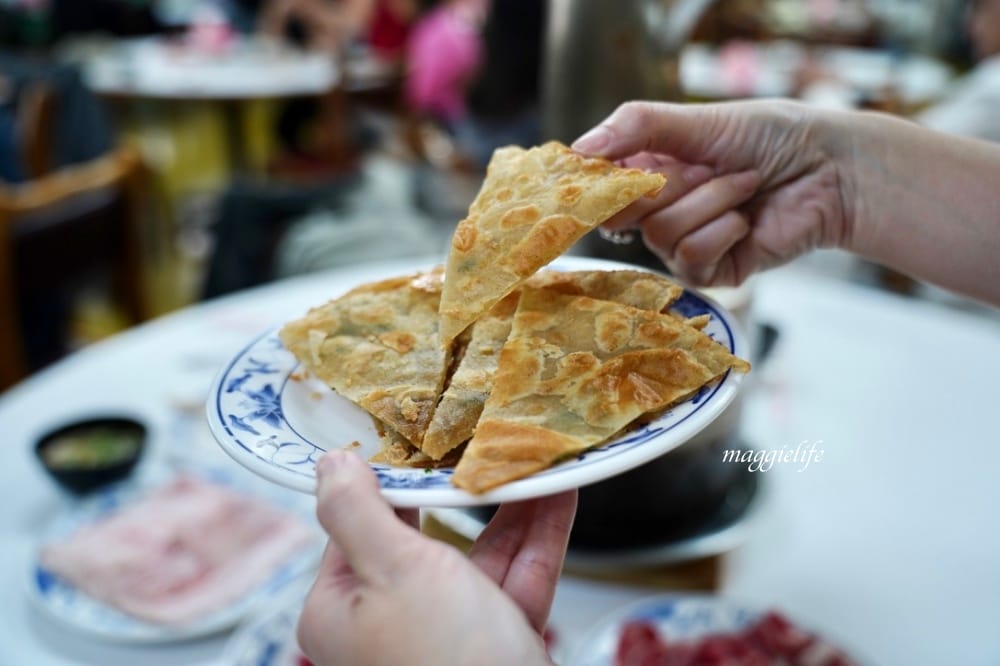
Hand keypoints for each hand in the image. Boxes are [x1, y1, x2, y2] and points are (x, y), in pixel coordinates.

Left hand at [297, 450, 576, 665]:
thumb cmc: (444, 662)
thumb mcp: (394, 572)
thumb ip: (359, 511)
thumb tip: (328, 462)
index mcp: (343, 606)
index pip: (361, 521)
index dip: (393, 474)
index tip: (420, 426)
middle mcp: (390, 618)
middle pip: (426, 533)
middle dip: (462, 485)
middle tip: (484, 429)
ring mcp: (447, 631)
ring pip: (480, 552)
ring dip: (512, 504)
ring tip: (533, 450)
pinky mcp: (496, 640)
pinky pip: (516, 576)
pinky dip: (539, 536)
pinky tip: (560, 492)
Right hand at [573, 100, 851, 286]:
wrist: (832, 171)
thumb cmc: (770, 136)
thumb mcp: (698, 120)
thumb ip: (636, 127)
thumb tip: (579, 150)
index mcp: (650, 170)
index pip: (601, 186)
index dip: (602, 184)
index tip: (607, 175)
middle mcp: (660, 209)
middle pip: (625, 214)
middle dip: (673, 184)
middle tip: (711, 166)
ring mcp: (683, 243)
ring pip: (661, 235)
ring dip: (711, 203)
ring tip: (744, 186)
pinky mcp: (710, 271)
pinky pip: (690, 258)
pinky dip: (723, 231)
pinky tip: (747, 219)